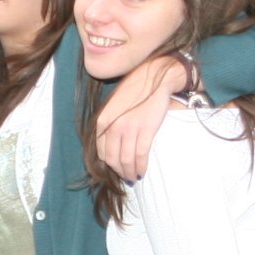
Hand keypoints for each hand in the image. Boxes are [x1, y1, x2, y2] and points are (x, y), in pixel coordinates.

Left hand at [93, 54, 188, 178]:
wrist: (153, 77)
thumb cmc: (134, 91)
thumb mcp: (113, 106)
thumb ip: (109, 124)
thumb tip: (111, 147)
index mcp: (102, 121)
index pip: (102, 152)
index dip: (110, 165)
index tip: (117, 169)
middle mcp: (112, 126)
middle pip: (112, 160)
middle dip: (120, 172)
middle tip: (127, 177)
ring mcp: (129, 129)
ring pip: (126, 160)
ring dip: (130, 172)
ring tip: (135, 177)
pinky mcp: (145, 130)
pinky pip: (140, 155)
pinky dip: (141, 166)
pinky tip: (143, 170)